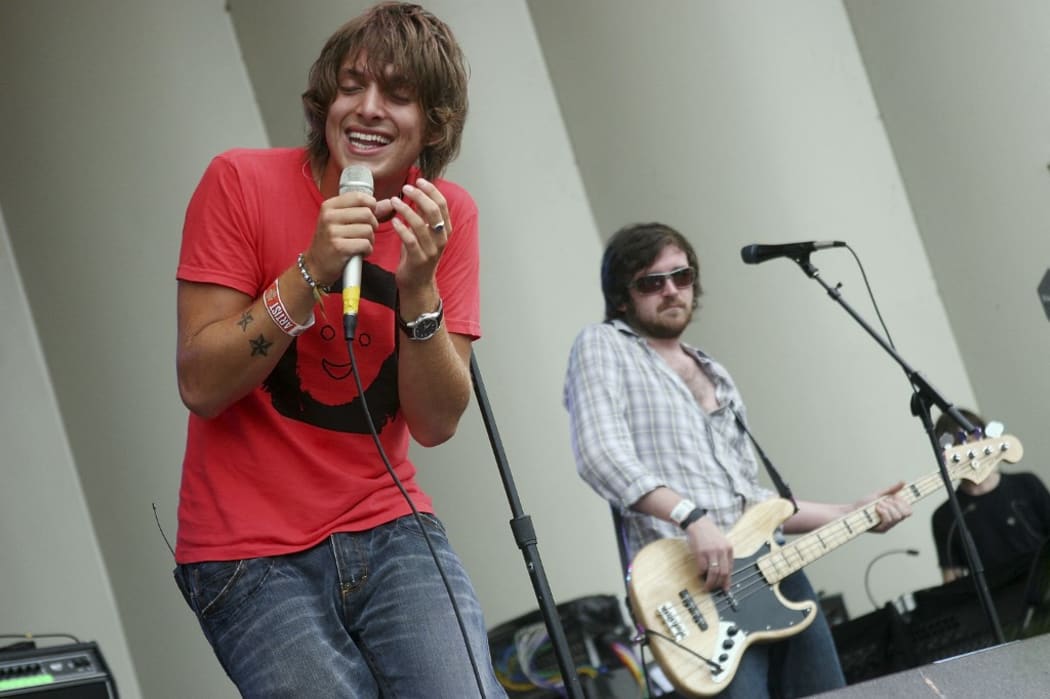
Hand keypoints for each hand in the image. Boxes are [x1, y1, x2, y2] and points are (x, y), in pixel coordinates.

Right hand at [302, 190, 377, 287]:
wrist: (316, 266)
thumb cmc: (333, 242)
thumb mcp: (345, 222)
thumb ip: (368, 211)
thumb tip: (390, 203)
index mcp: (329, 205)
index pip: (360, 197)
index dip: (371, 207)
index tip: (366, 218)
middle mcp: (329, 216)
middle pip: (367, 213)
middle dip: (372, 226)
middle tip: (363, 234)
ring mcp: (332, 231)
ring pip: (368, 230)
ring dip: (370, 240)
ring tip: (359, 244)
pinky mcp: (338, 247)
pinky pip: (366, 244)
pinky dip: (367, 250)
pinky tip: (358, 253)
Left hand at [389, 178, 450, 294]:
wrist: (418, 283)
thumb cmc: (419, 254)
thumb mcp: (426, 233)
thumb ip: (425, 216)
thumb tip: (419, 192)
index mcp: (445, 230)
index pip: (442, 204)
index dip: (431, 190)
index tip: (419, 180)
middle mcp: (441, 239)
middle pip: (433, 211)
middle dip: (419, 196)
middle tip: (406, 188)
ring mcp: (431, 250)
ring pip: (420, 224)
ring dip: (406, 209)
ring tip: (394, 201)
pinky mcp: (418, 259)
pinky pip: (410, 240)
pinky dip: (401, 228)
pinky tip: (393, 221)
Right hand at [685, 516, 733, 591]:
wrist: (697, 523)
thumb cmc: (708, 533)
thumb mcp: (721, 542)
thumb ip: (723, 555)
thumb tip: (723, 573)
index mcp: (729, 548)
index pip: (730, 569)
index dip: (727, 580)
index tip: (725, 588)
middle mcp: (722, 550)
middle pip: (723, 572)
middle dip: (719, 584)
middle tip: (715, 589)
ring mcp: (711, 552)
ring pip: (714, 573)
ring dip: (710, 582)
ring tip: (707, 586)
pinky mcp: (701, 553)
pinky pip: (702, 568)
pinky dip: (701, 574)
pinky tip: (700, 575)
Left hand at [857, 481, 912, 532]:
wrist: (852, 510)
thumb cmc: (864, 504)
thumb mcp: (879, 494)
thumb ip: (892, 489)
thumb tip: (903, 482)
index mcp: (895, 512)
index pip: (909, 511)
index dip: (904, 502)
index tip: (894, 496)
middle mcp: (893, 521)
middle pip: (905, 513)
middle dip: (895, 504)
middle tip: (884, 500)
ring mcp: (888, 526)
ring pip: (897, 517)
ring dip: (887, 507)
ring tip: (878, 504)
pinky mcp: (881, 529)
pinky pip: (888, 520)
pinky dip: (883, 511)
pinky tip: (876, 508)